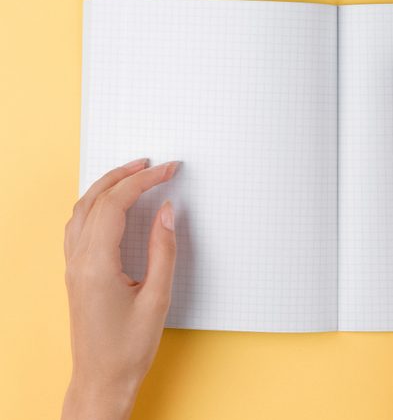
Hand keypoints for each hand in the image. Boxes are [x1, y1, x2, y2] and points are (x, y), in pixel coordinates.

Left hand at [62, 159, 179, 419]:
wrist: (102, 379)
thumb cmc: (129, 347)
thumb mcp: (157, 298)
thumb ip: (163, 250)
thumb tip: (166, 212)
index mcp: (96, 264)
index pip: (117, 204)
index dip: (144, 180)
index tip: (168, 169)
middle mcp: (78, 260)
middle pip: (95, 199)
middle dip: (125, 175)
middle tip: (153, 164)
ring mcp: (73, 266)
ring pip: (82, 209)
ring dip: (107, 185)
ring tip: (133, 174)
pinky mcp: (75, 273)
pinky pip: (78, 225)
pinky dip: (95, 203)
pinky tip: (111, 204)